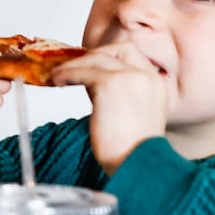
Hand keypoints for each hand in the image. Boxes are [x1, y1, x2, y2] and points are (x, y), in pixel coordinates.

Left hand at [51, 40, 168, 171]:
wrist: (137, 164)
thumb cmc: (132, 151)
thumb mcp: (135, 115)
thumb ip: (122, 95)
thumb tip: (92, 82)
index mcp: (157, 84)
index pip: (134, 55)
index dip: (110, 56)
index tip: (91, 64)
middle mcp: (147, 76)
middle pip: (117, 49)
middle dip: (93, 55)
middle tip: (74, 67)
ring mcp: (130, 77)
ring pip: (96, 58)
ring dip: (74, 65)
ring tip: (57, 75)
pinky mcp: (110, 84)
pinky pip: (82, 71)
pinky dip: (66, 74)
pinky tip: (57, 81)